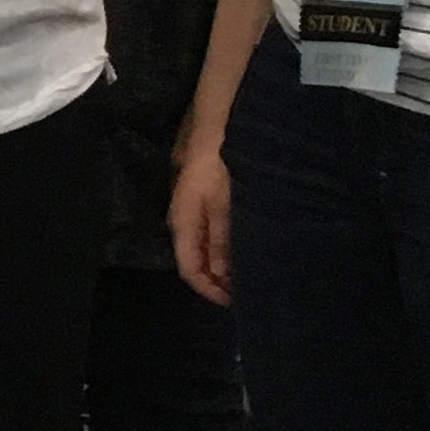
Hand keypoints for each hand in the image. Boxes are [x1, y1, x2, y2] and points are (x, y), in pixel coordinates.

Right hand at [169, 137, 234, 306]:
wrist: (215, 128)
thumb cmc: (218, 169)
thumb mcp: (223, 208)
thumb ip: (221, 243)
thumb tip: (222, 275)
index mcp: (182, 226)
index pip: (189, 270)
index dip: (209, 289)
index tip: (233, 302)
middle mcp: (182, 221)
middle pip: (194, 260)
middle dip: (216, 279)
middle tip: (244, 290)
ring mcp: (190, 208)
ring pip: (202, 246)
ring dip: (222, 262)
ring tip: (246, 270)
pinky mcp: (201, 198)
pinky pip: (209, 232)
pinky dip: (224, 244)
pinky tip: (241, 244)